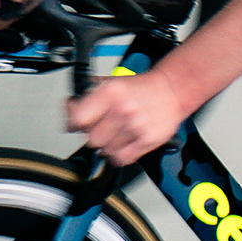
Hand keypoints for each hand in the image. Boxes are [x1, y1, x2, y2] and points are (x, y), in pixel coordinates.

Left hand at [64, 69, 192, 164]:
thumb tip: (70, 106)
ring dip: (107, 145)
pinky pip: (122, 158)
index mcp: (111, 92)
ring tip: (114, 134)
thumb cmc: (141, 88)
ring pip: (106, 150)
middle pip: (92, 138)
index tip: (75, 122)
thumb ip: (89, 94)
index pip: (78, 118)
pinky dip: (118, 155)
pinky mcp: (149, 140)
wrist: (171, 90)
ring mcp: (137, 126)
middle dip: (93, 134)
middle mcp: (123, 109)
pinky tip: (121, 144)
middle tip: (100, 128)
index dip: (74, 122)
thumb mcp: (112, 81)